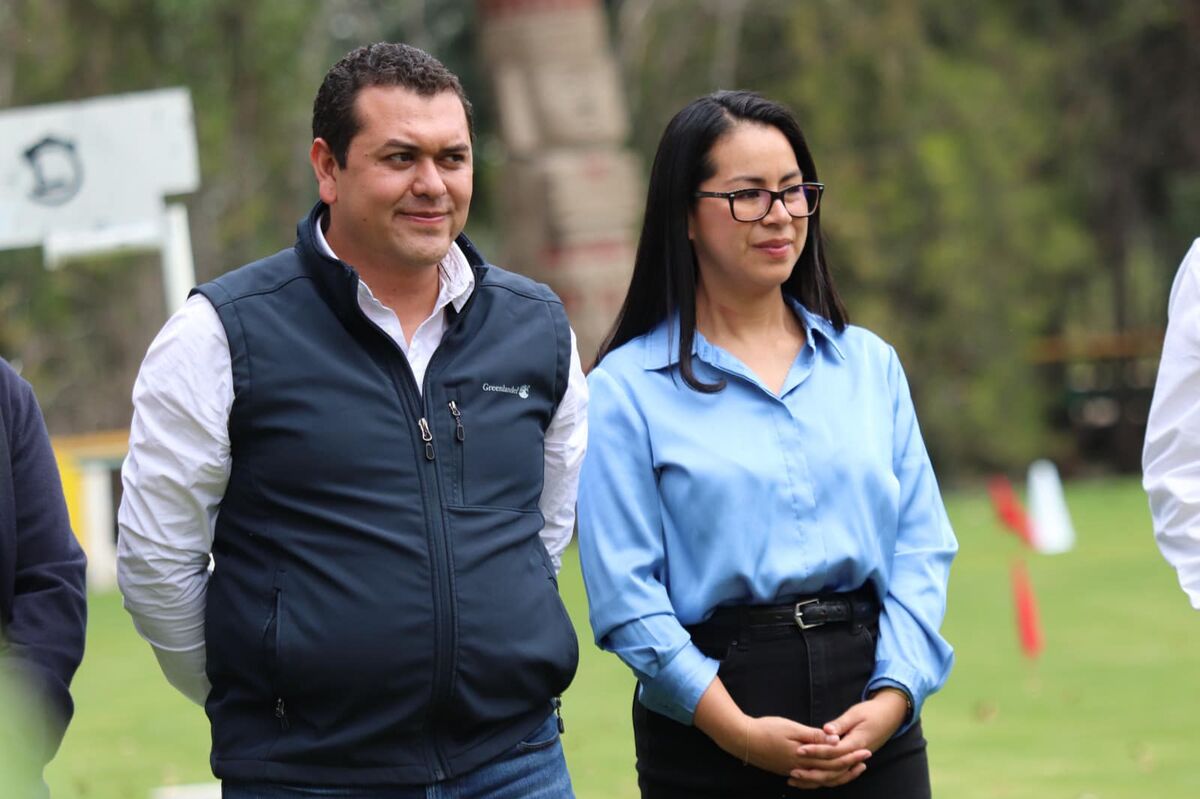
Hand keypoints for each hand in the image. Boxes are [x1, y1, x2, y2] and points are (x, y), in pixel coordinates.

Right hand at [740, 715, 854, 777]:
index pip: (833, 758)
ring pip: (822, 779)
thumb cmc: (766, 729)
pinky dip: (822, 780)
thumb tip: (834, 739)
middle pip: (831, 770)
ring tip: (852, 769)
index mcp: (804, 756)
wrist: (743, 740)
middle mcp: (801, 768)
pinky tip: (827, 777)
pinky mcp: (788, 771)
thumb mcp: (791, 728)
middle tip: (866, 759)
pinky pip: (810, 781)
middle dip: (850, 765)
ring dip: (839, 774)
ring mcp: (794, 772)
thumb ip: (813, 736)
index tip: (865, 749)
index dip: (850, 755)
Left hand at [786, 689, 907, 788]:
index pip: (832, 751)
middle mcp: (856, 755)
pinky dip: (824, 777)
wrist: (891, 716)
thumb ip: (840, 724)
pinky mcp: (853, 760)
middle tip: (793, 771)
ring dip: (816, 778)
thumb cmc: (872, 712)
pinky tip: (810, 777)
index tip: (799, 749)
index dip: (815, 751)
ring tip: (797, 779)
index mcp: (857, 743)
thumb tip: (826, 730)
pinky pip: (838, 773)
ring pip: (835, 775)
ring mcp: (856, 760)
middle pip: (833, 769)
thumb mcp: (855, 714)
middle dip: (812, 770)